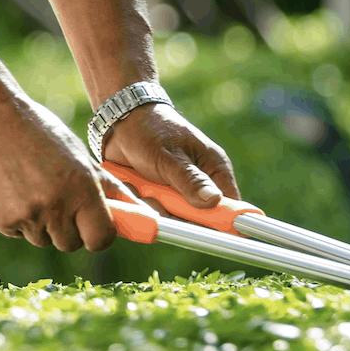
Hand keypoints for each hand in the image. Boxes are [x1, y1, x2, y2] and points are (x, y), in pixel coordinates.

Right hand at [0, 93, 139, 251]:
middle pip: (72, 244)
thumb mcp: (78, 154)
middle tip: (59, 201)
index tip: (96, 226)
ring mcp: (27, 217)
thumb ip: (106, 187)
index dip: (100, 234)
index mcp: (81, 188)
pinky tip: (12, 188)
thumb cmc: (38, 132)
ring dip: (42, 224)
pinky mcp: (2, 221)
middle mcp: (55, 207)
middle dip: (70, 229)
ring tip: (31, 187)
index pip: (101, 239)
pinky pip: (19, 232)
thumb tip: (137, 211)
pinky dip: (19, 218)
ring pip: (43, 239)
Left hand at [99, 102, 240, 207]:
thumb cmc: (150, 131)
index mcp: (214, 169)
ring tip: (141, 184)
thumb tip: (214, 201)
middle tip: (157, 196)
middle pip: (199, 217)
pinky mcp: (160, 195)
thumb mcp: (169, 156)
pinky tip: (133, 184)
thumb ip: (190, 179)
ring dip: (154, 206)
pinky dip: (142, 203)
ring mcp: (179, 191)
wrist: (120, 121)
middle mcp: (200, 183)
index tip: (202, 229)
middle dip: (175, 213)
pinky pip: (154, 211)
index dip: (221, 221)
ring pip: (173, 216)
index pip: (229, 204)